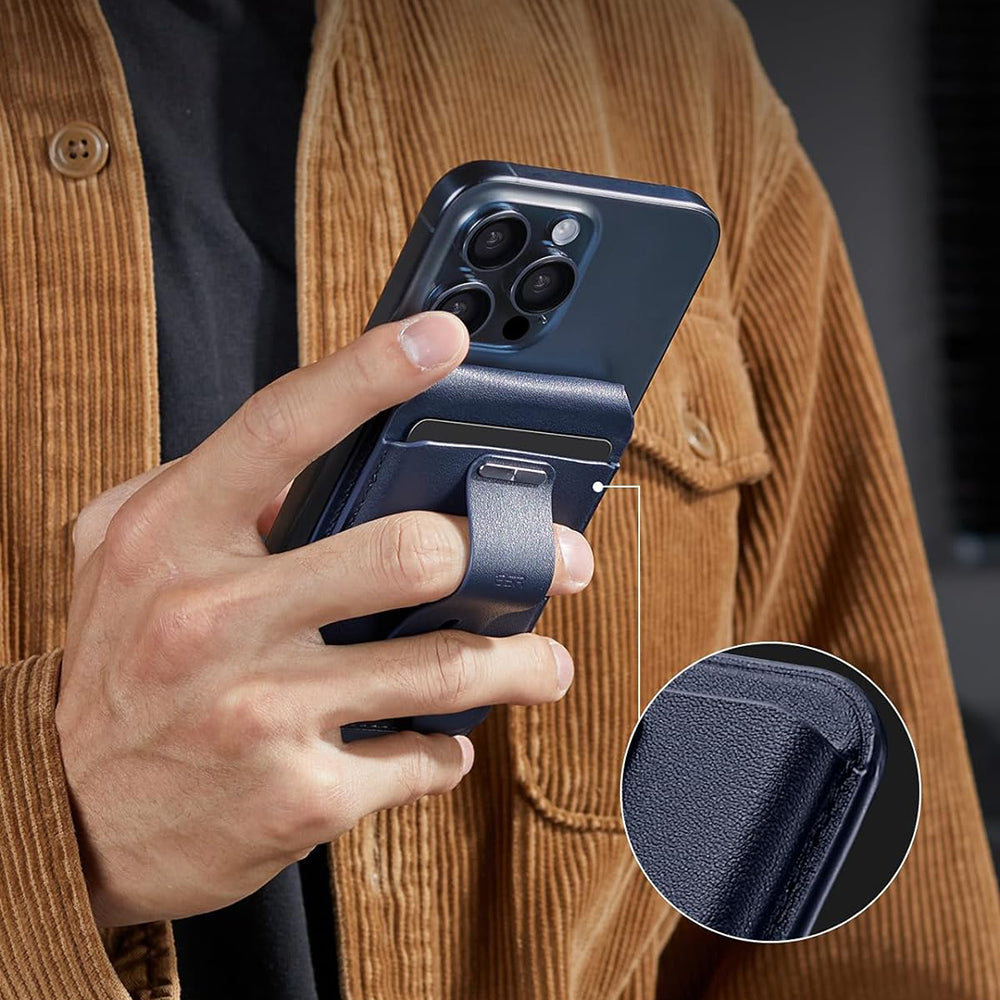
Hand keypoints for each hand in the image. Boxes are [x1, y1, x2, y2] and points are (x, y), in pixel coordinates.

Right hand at [56, 312, 593, 927]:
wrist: (65, 821)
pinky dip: (445, 746)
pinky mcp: (300, 795)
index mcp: (175, 537)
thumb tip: (313, 464)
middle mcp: (216, 618)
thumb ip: (204, 490)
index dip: (369, 373)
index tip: (445, 339)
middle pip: (408, 554)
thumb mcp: (125, 557)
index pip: (281, 427)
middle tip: (559, 556)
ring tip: (546, 661)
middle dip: (508, 554)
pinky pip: (418, 758)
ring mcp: (261, 711)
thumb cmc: (116, 671)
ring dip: (518, 662)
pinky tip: (445, 737)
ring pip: (441, 668)